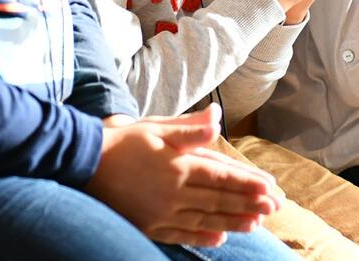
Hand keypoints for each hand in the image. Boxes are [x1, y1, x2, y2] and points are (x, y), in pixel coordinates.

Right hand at [85, 105, 279, 246]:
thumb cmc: (121, 142)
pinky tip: (220, 239)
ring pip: (206, 220)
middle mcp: (174, 193)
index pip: (221, 176)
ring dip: (234, 222)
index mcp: (178, 166)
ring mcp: (162, 213)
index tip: (270, 187)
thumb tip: (216, 119)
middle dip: (249, 203)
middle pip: (219, 200)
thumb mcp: (155, 128)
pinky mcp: (149, 226)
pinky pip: (182, 234)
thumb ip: (188, 129)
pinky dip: (203, 237)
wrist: (83, 165)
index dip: (247, 182)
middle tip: (275, 207)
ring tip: (256, 224)